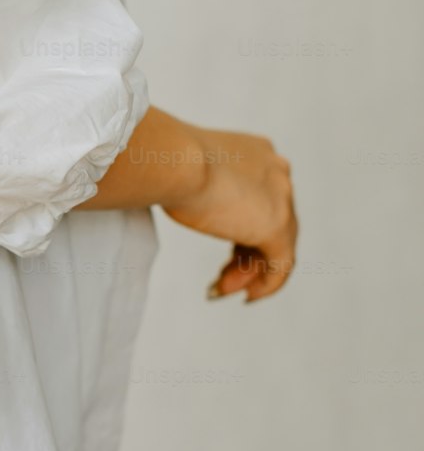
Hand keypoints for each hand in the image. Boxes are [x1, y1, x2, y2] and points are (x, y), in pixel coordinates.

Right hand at [163, 128, 297, 302]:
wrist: (175, 161)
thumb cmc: (169, 161)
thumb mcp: (191, 171)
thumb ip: (203, 185)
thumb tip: (193, 203)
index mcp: (259, 154)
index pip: (259, 198)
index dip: (242, 229)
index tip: (225, 250)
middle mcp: (276, 173)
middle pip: (269, 223)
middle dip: (245, 255)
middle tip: (221, 278)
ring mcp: (281, 199)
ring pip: (277, 245)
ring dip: (248, 272)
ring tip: (221, 289)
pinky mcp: (277, 226)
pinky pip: (281, 264)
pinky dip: (267, 283)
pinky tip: (249, 297)